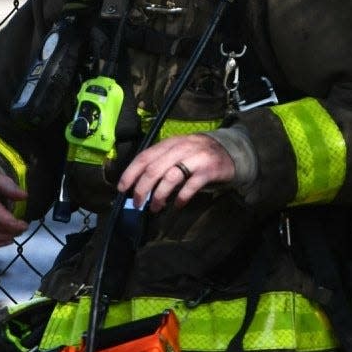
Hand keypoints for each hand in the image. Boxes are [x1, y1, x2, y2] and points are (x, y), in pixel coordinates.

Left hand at [117, 133, 235, 213]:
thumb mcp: (177, 151)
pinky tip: (177, 205)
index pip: (144, 157)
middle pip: (154, 169)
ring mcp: (195, 158)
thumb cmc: (197, 155)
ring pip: (170, 178)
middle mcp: (180, 148)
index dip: (130, 173)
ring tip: (155, 208)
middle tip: (137, 203)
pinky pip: (190, 186)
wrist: (229, 151)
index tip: (122, 188)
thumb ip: (161, 162)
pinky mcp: (208, 170)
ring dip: (159, 196)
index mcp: (169, 143)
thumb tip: (138, 182)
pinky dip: (181, 197)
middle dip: (142, 189)